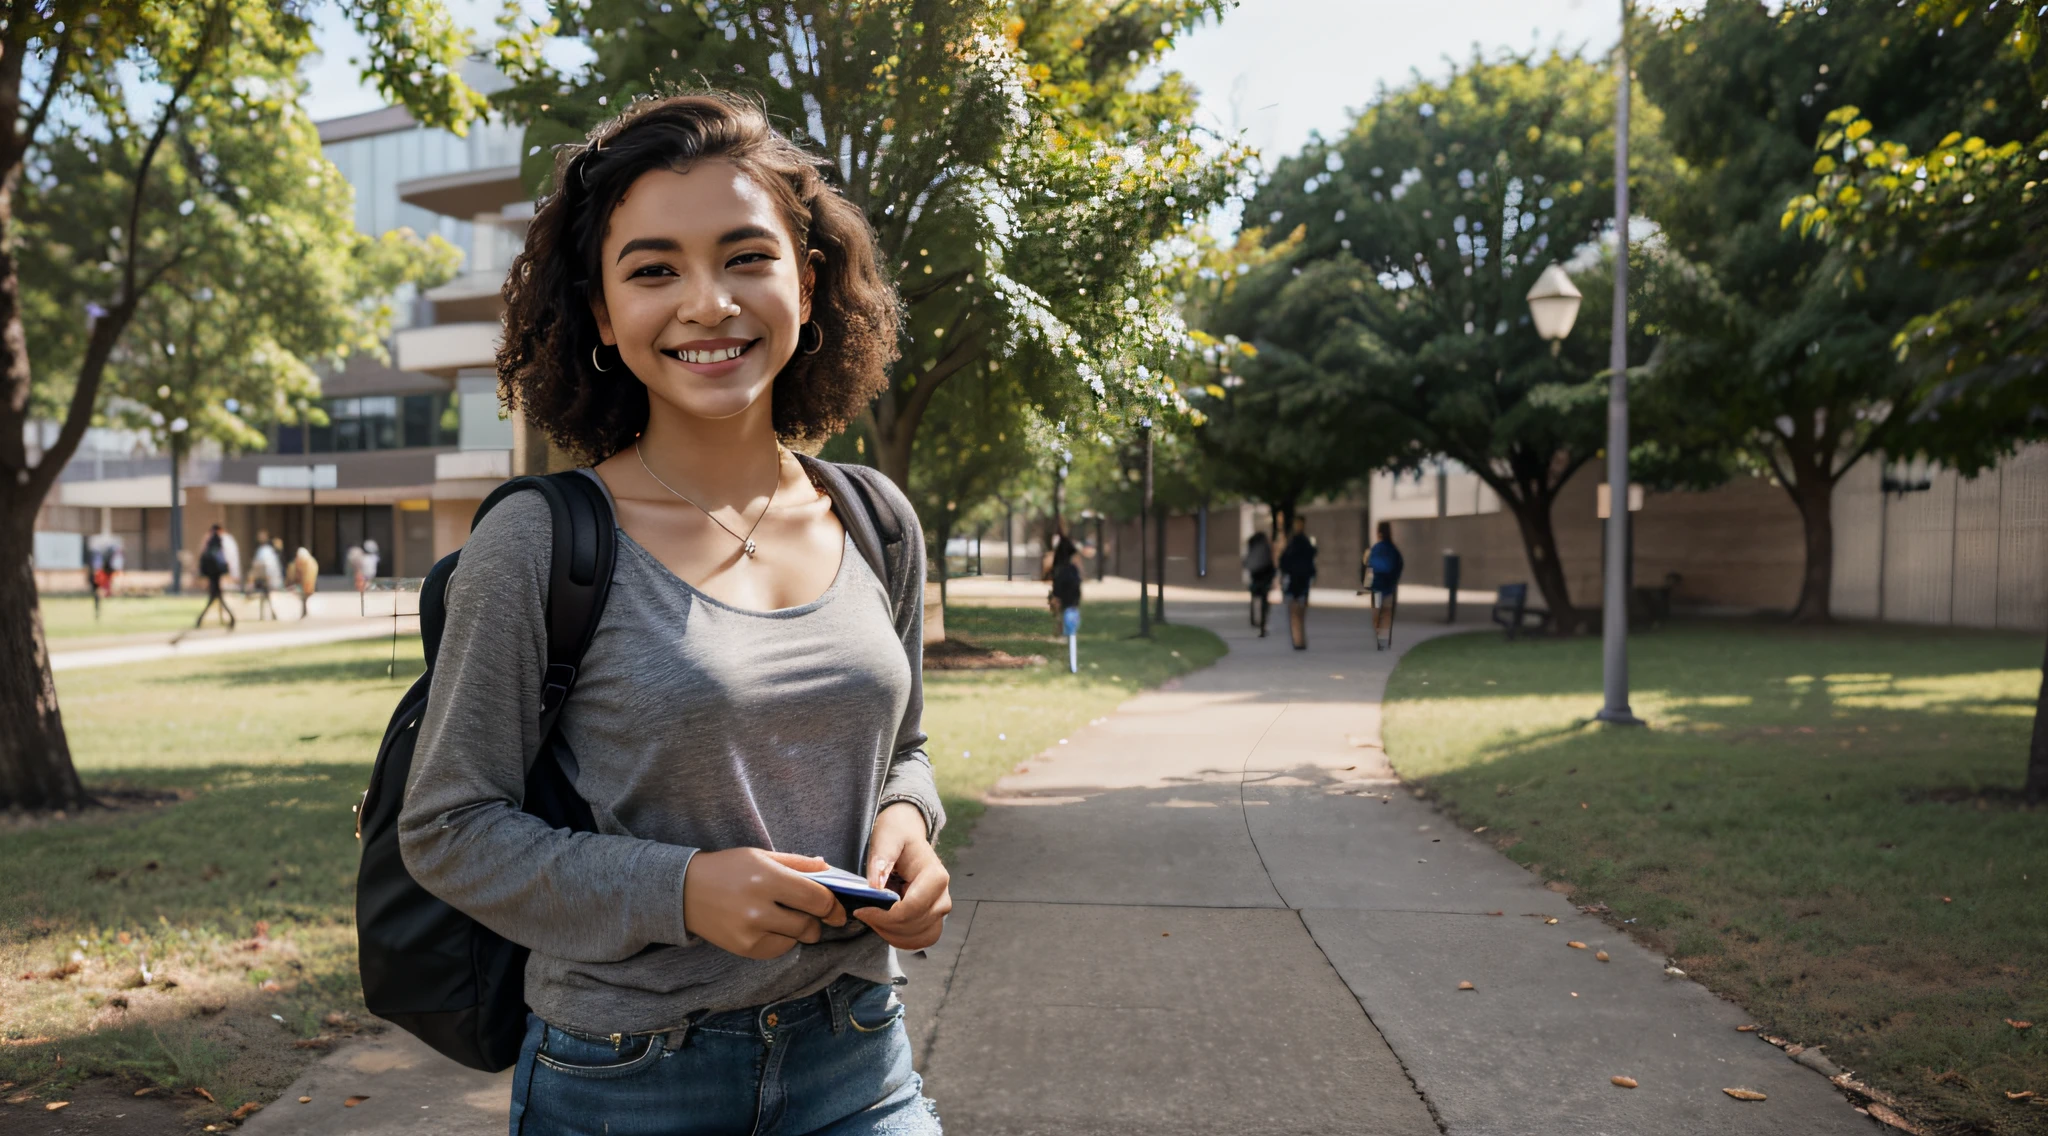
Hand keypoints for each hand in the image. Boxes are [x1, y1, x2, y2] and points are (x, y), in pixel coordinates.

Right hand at [682, 848, 846, 959]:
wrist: (684, 890)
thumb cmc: (727, 868)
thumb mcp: (761, 856)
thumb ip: (798, 864)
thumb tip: (829, 869)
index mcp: (767, 878)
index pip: (817, 899)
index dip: (833, 906)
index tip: (837, 909)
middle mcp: (759, 908)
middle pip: (809, 924)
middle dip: (818, 920)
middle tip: (813, 913)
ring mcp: (750, 931)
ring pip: (795, 939)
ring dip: (799, 930)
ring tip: (785, 916)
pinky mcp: (743, 948)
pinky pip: (778, 949)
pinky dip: (782, 940)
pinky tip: (771, 926)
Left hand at [855, 802, 951, 950]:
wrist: (906, 834)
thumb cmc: (896, 834)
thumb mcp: (886, 838)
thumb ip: (881, 859)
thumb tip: (876, 886)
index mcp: (935, 876)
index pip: (911, 909)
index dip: (884, 916)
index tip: (861, 910)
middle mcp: (943, 895)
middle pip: (914, 925)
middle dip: (884, 925)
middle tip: (862, 913)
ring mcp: (941, 908)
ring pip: (919, 937)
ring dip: (892, 934)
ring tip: (873, 918)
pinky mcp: (935, 916)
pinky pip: (922, 938)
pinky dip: (902, 938)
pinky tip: (885, 926)